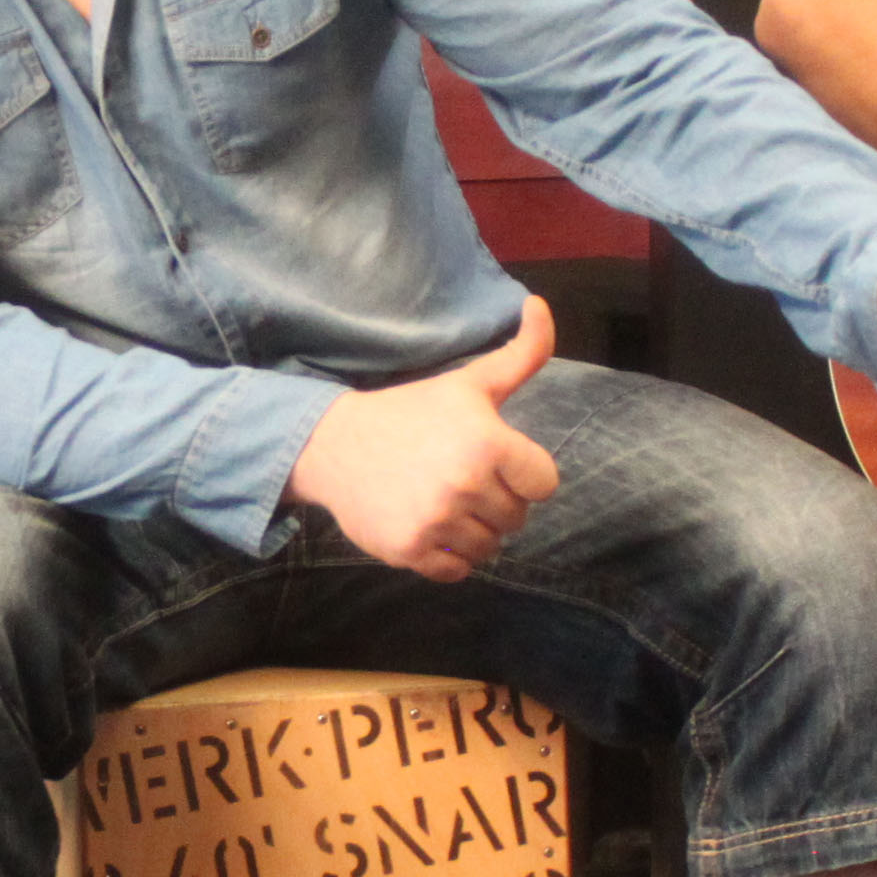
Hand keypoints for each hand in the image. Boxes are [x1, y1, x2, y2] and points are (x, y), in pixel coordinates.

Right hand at [286, 300, 562, 581]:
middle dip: (496, 502)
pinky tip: (428, 526)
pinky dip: (447, 557)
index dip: (522, 474)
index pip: (543, 483)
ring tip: (443, 503)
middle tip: (460, 480)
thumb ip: (520, 353)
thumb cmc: (410, 412)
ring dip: (472, 532)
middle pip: (516, 518)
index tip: (493, 461)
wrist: (333, 445)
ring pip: (488, 548)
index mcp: (487, 442)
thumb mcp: (469, 382)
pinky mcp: (410, 551)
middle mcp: (465, 484)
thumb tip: (541, 305)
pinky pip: (456, 572)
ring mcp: (436, 521)